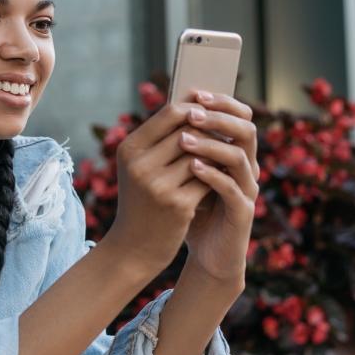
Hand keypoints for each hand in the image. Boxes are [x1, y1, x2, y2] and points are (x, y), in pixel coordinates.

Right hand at [99, 101, 213, 277]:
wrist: (134, 246)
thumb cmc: (141, 200)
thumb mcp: (139, 167)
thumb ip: (161, 140)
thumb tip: (196, 107)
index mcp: (129, 149)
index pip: (170, 113)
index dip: (196, 109)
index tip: (210, 114)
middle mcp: (140, 165)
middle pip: (189, 131)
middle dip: (210, 133)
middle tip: (225, 135)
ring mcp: (158, 185)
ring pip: (202, 155)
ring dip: (215, 155)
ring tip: (223, 156)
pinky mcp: (177, 204)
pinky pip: (208, 179)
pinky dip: (217, 177)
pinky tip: (221, 179)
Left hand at [178, 89, 258, 284]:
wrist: (208, 251)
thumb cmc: (195, 208)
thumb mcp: (185, 173)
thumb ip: (183, 147)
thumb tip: (165, 110)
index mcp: (236, 153)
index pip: (238, 117)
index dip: (220, 103)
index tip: (194, 92)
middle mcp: (248, 168)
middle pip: (246, 131)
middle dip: (219, 118)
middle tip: (192, 111)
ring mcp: (247, 190)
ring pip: (240, 158)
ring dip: (212, 145)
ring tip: (185, 139)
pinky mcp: (242, 213)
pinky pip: (232, 190)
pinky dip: (213, 176)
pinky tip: (192, 168)